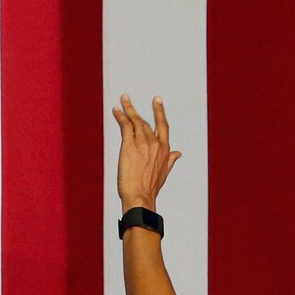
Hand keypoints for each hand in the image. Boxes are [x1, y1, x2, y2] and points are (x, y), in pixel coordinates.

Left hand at [112, 94, 181, 212]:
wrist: (140, 196)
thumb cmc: (150, 188)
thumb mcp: (164, 173)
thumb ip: (170, 160)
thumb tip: (178, 154)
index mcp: (164, 149)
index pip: (163, 125)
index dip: (159, 111)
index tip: (157, 101)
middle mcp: (154, 143)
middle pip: (144, 121)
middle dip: (135, 109)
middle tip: (127, 99)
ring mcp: (142, 143)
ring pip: (134, 121)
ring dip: (127, 109)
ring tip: (122, 101)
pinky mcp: (129, 145)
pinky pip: (125, 126)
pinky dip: (120, 116)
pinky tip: (116, 111)